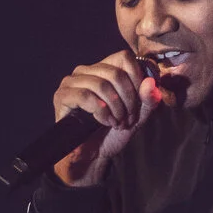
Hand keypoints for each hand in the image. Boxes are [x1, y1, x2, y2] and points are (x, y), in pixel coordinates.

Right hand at [51, 51, 162, 187]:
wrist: (94, 154)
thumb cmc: (113, 131)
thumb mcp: (138, 115)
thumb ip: (148, 99)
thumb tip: (150, 83)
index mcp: (104, 69)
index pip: (124, 57)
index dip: (136, 78)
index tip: (139, 100)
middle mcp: (86, 71)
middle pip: (115, 73)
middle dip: (127, 99)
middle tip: (128, 118)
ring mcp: (71, 81)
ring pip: (101, 84)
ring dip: (115, 107)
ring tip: (117, 122)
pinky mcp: (62, 95)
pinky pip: (85, 96)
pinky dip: (100, 111)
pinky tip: (105, 122)